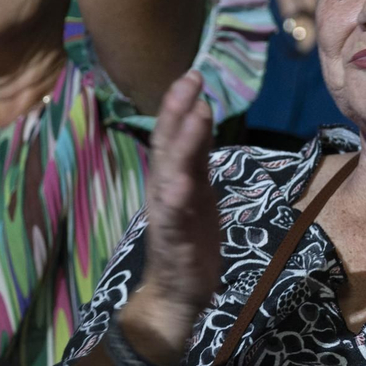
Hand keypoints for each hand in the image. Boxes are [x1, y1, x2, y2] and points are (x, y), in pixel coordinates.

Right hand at [128, 71, 220, 359]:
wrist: (178, 290)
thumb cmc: (190, 237)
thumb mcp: (198, 188)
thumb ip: (198, 153)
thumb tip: (201, 111)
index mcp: (172, 176)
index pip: (174, 135)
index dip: (181, 105)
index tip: (193, 74)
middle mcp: (164, 188)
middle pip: (168, 144)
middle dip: (177, 111)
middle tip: (190, 79)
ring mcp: (166, 212)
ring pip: (170, 171)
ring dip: (182, 142)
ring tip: (194, 115)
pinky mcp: (173, 237)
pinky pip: (173, 214)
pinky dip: (177, 196)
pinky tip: (183, 181)